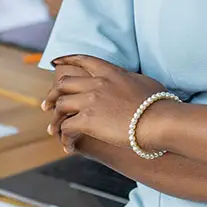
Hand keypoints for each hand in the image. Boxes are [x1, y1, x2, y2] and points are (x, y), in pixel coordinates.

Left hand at [42, 54, 165, 151]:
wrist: (159, 120)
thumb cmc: (159, 104)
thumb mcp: (143, 82)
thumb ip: (129, 78)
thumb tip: (129, 80)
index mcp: (109, 72)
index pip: (82, 60)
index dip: (66, 60)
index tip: (54, 62)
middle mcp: (96, 83)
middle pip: (63, 84)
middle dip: (52, 94)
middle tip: (47, 105)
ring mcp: (90, 101)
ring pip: (60, 106)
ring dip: (55, 120)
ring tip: (54, 131)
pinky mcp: (87, 120)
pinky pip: (67, 128)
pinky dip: (64, 138)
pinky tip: (68, 146)